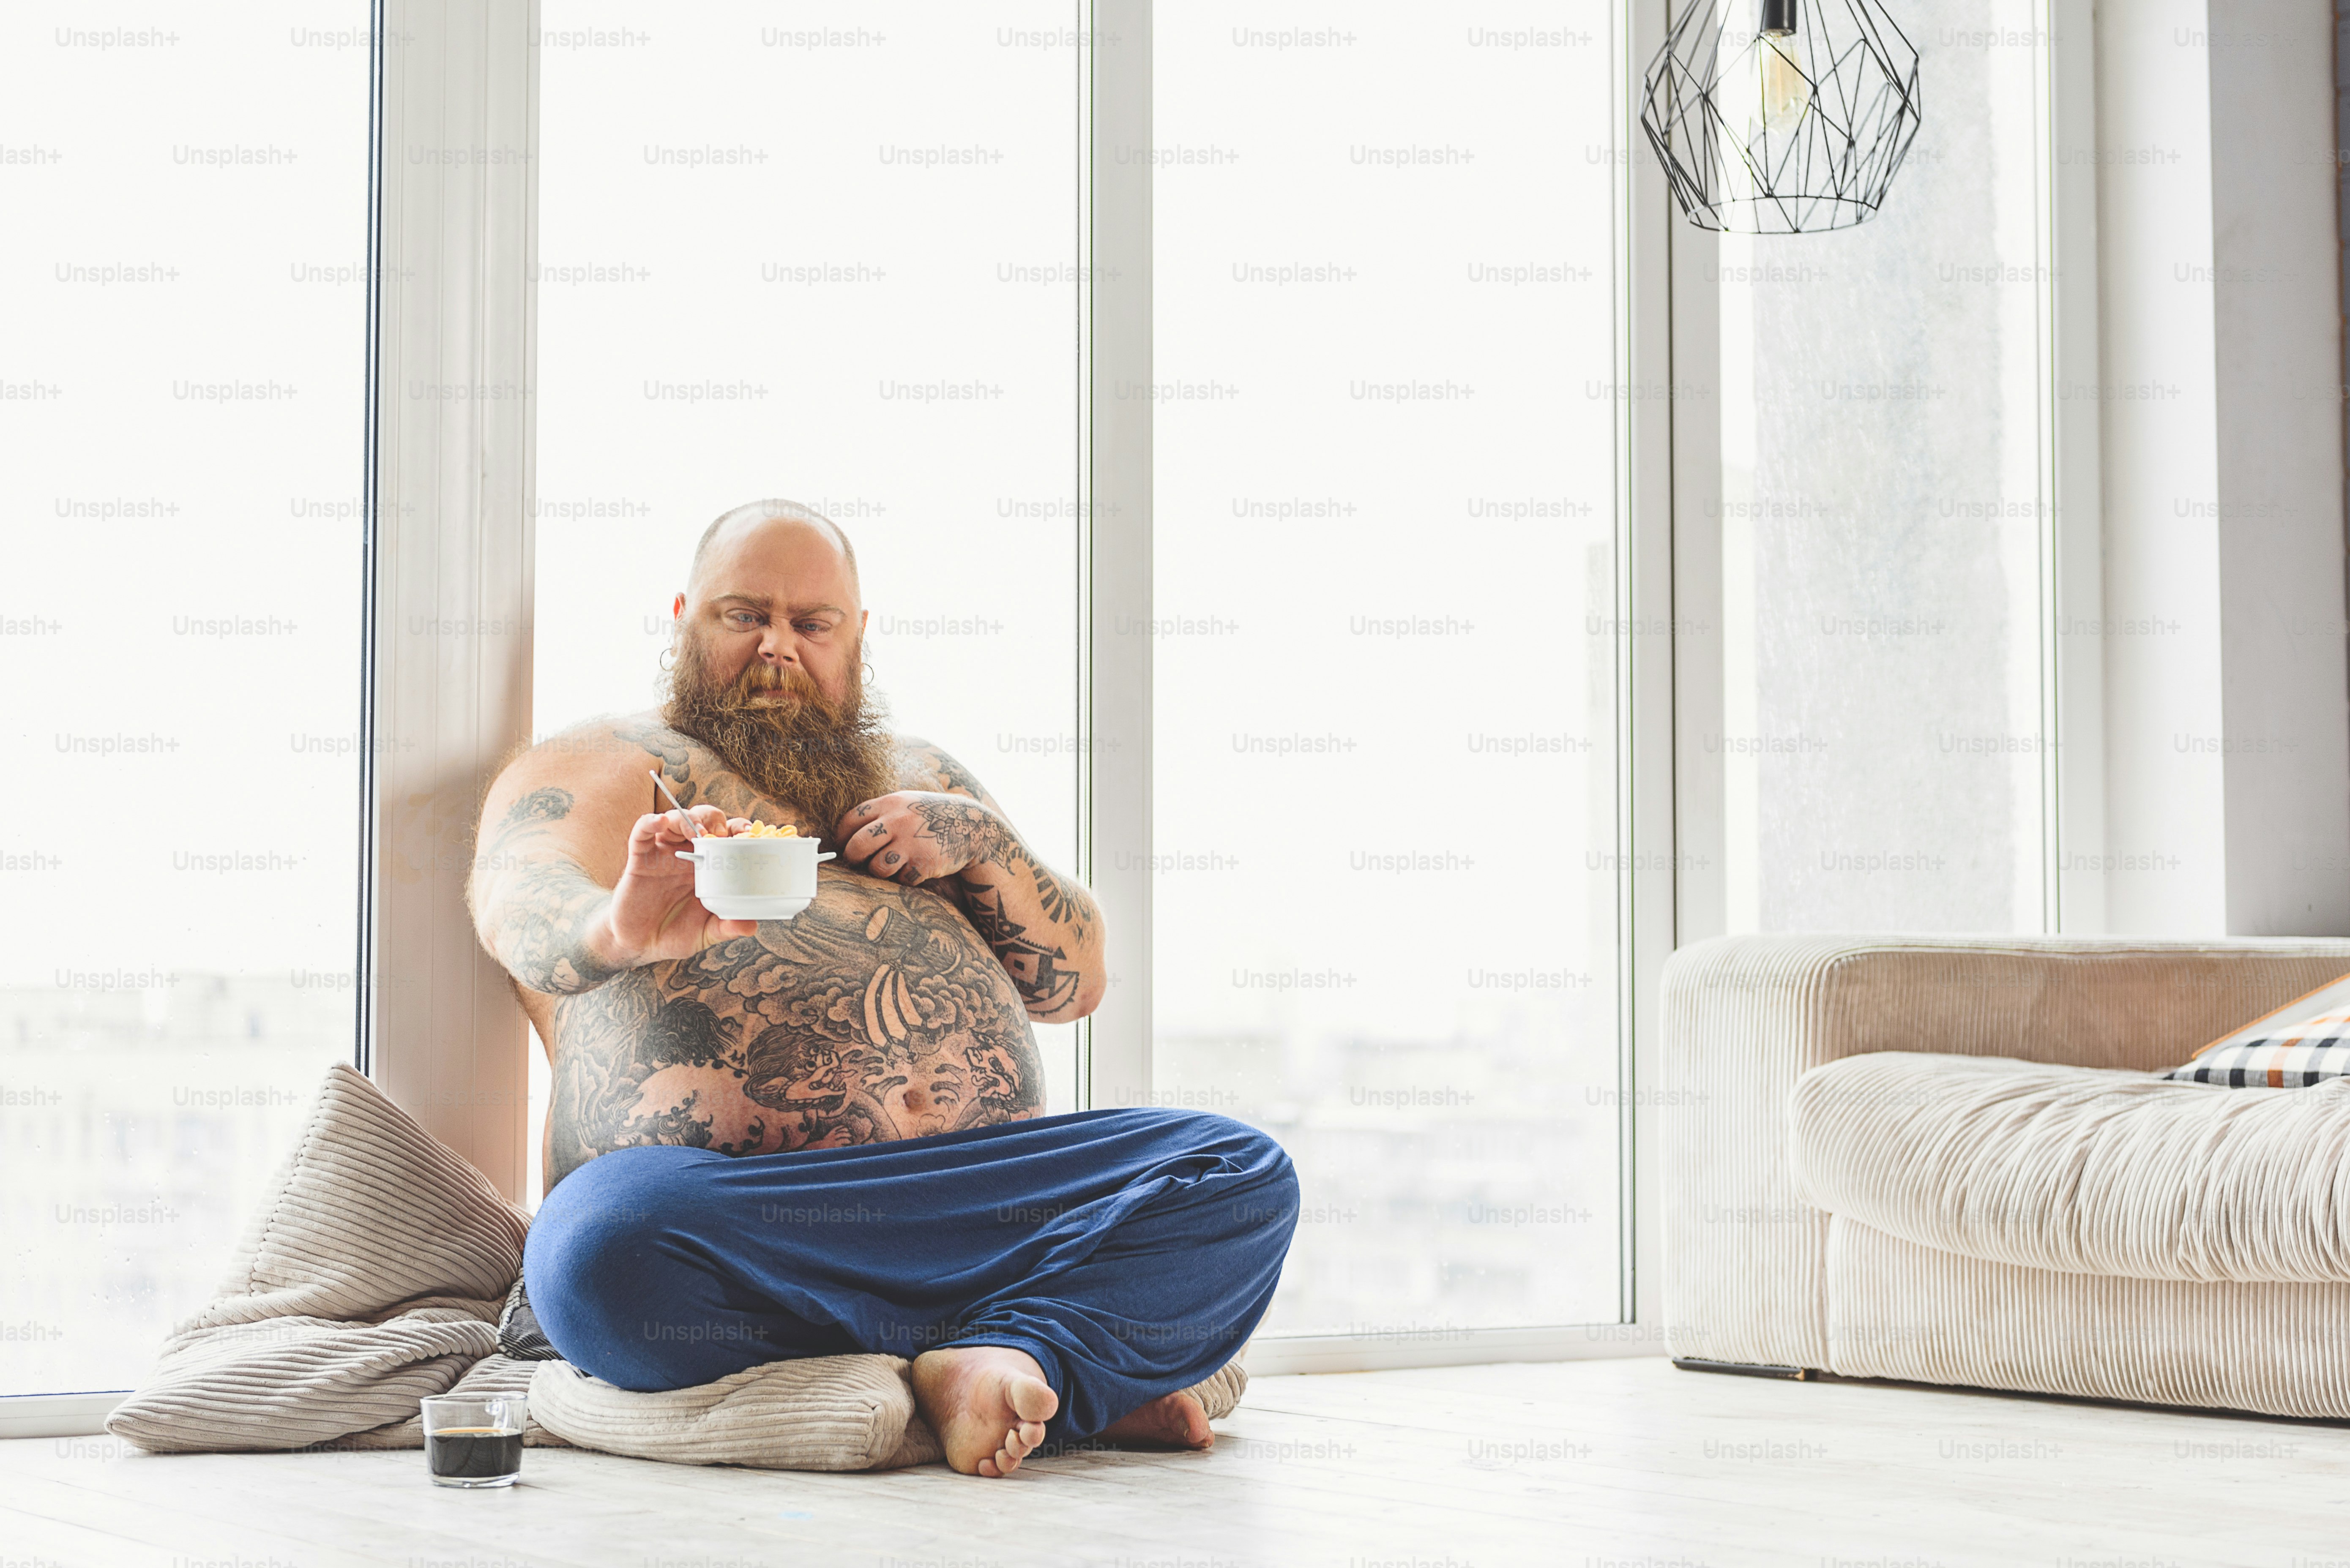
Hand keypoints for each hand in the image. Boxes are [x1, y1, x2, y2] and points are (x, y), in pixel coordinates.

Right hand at [598, 806, 758, 965]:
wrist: (640, 944)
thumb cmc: (676, 934)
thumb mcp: (706, 933)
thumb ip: (726, 927)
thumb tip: (750, 926)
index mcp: (709, 867)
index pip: (727, 837)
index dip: (738, 828)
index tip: (748, 832)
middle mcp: (688, 855)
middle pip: (703, 820)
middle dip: (714, 820)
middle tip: (720, 834)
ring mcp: (663, 854)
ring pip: (675, 820)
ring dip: (687, 818)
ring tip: (696, 831)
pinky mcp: (640, 858)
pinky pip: (642, 832)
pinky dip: (650, 822)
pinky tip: (660, 821)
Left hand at [834, 791, 1010, 885]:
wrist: (972, 826)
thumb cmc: (932, 815)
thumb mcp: (907, 803)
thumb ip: (882, 813)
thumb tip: (847, 833)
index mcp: (890, 803)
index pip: (851, 820)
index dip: (842, 836)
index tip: (843, 844)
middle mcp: (898, 821)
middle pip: (857, 846)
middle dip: (853, 858)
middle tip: (857, 861)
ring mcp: (911, 843)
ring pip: (877, 868)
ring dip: (881, 871)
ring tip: (892, 864)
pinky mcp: (924, 864)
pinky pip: (901, 879)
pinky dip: (906, 877)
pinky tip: (916, 866)